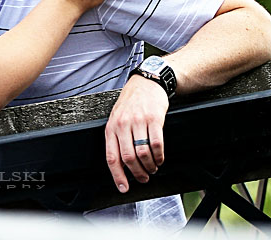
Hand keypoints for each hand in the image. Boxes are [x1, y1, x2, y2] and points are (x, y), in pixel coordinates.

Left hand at [104, 74, 168, 192]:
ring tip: (153, 168)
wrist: (146, 83)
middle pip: (129, 158)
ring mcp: (138, 121)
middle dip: (138, 174)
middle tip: (144, 178)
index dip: (117, 176)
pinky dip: (159, 156)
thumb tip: (121, 165)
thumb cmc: (130, 103)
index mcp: (111, 128)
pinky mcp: (154, 119)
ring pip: (143, 153)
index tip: (124, 188)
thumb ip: (117, 139)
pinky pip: (157, 144)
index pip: (111, 157)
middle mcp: (122, 125)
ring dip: (150, 166)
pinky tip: (160, 158)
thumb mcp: (117, 119)